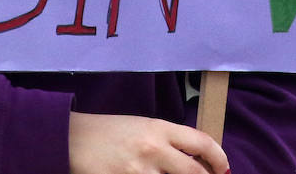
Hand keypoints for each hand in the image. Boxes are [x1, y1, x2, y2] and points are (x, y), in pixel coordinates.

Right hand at [69, 112, 228, 173]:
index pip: (202, 142)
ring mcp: (138, 170)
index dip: (219, 158)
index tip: (224, 169)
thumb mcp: (143, 126)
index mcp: (159, 128)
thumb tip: (194, 159)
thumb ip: (168, 141)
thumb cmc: (108, 132)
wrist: (72, 138)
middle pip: (193, 172)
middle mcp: (153, 149)